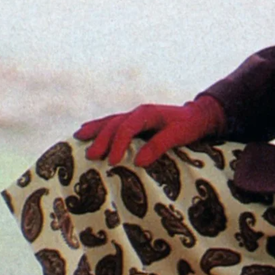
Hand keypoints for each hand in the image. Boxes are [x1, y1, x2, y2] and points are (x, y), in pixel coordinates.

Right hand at [74, 96, 225, 166]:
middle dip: (101, 140)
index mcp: (147, 113)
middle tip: (91, 156)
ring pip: (109, 121)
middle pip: (114, 124)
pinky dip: (98, 126)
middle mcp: (137, 112)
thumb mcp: (179, 135)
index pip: (127, 127)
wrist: (196, 116)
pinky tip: (84, 130)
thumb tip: (139, 161)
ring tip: (78, 138)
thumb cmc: (188, 126)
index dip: (118, 143)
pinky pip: (111, 123)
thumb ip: (160, 146)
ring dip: (94, 130)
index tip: (112, 161)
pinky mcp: (133, 123)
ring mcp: (134, 116)